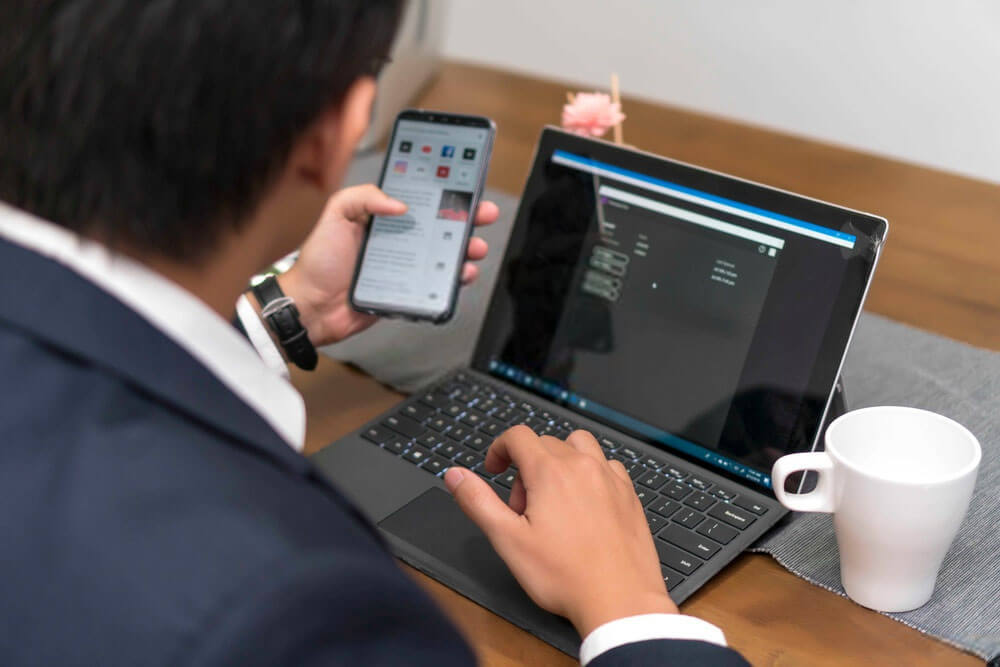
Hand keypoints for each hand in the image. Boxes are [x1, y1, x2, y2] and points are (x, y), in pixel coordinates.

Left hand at [276, 185, 498, 345]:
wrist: (314, 306)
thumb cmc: (319, 262)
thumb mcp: (336, 214)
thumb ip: (364, 197)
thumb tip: (400, 203)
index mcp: (382, 218)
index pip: (419, 199)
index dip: (443, 191)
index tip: (464, 185)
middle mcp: (397, 240)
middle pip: (440, 225)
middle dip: (466, 218)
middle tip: (483, 213)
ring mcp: (405, 266)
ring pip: (445, 254)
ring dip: (466, 248)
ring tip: (475, 247)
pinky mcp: (409, 289)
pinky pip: (437, 282)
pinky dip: (455, 278)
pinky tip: (461, 273)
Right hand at [443, 426, 677, 636]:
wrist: (619, 600)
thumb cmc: (566, 576)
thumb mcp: (508, 540)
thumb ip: (478, 501)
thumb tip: (455, 476)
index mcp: (551, 472)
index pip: (518, 436)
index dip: (499, 449)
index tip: (494, 469)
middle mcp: (583, 467)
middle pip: (545, 443)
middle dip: (525, 467)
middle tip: (521, 508)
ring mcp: (610, 478)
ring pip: (579, 446)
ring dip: (560, 461)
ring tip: (553, 499)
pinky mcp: (628, 494)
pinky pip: (606, 465)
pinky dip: (589, 473)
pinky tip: (583, 504)